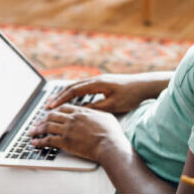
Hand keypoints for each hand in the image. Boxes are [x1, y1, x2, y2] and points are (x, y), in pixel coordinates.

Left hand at [30, 105, 126, 160]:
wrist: (109, 145)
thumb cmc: (111, 133)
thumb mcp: (106, 116)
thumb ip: (97, 113)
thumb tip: (95, 112)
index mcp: (81, 112)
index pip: (63, 108)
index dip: (55, 110)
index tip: (50, 112)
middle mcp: (72, 118)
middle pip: (52, 115)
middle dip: (42, 119)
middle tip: (37, 123)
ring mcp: (67, 130)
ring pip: (47, 126)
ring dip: (37, 129)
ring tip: (32, 132)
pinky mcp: (65, 142)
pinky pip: (48, 140)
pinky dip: (39, 141)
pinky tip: (35, 143)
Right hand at [46, 73, 167, 112]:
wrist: (146, 86)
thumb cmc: (132, 95)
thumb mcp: (113, 105)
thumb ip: (97, 108)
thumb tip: (81, 112)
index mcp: (97, 83)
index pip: (73, 91)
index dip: (60, 99)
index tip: (50, 107)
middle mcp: (96, 80)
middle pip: (72, 87)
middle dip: (58, 97)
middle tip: (47, 106)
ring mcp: (100, 81)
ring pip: (78, 88)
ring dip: (66, 95)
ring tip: (55, 104)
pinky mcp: (104, 85)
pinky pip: (84, 89)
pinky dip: (75, 95)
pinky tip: (73, 102)